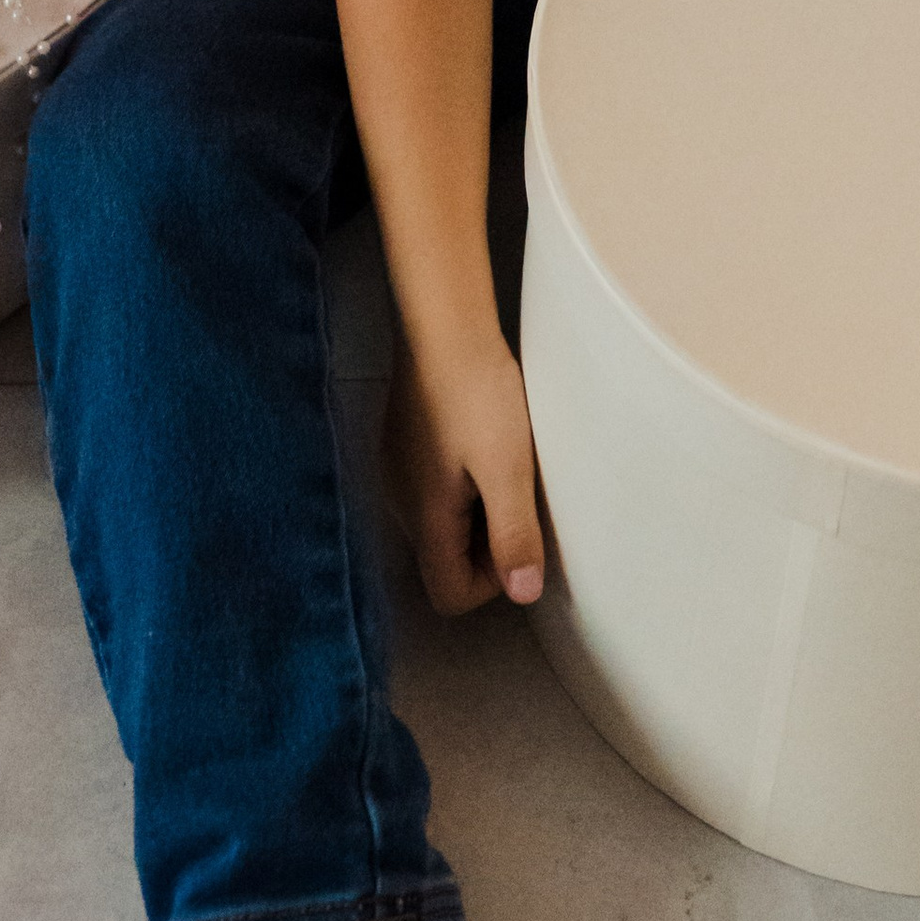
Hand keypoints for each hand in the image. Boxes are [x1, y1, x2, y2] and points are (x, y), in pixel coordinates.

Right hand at [383, 325, 545, 615]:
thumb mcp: (508, 468)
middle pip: (445, 559)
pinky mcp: (402, 442)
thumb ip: (514, 535)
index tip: (518, 534)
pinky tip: (483, 439)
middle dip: (486, 543)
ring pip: (441, 521)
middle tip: (518, 494)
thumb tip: (523, 595)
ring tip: (505, 464)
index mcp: (424, 518)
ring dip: (476, 509)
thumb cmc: (477, 394)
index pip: (449, 594)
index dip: (491, 581)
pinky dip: (462, 479)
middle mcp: (400, 502)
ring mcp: (396, 469)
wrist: (442, 325)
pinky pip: (433, 486)